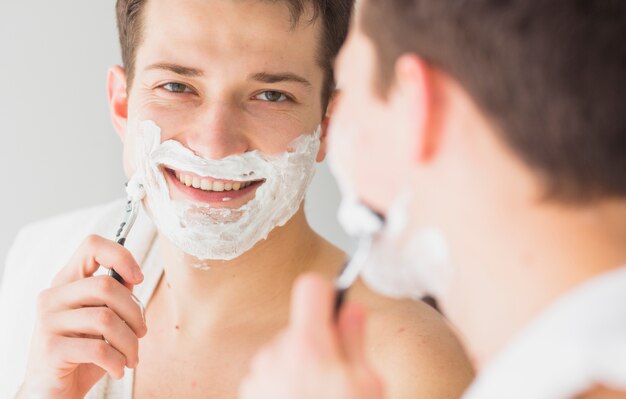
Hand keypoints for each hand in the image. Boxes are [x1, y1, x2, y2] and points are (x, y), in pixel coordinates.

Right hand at [18, 235, 147, 398]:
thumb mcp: (103, 322)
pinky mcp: (50, 348)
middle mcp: (53, 296)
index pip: (91, 246)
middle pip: (106, 285)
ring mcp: (48, 321)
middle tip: (141, 332)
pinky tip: (118, 369)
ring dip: (130, 342)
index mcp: (67, 283)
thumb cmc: (84, 354)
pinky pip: (99, 348)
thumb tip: (133, 278)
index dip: (121, 255)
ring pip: (106, 319)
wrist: (53, 393)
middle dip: (135, 312)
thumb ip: (115, 297)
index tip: (138, 279)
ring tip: (131, 357)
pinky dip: (118, 361)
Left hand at [240, 274, 383, 398]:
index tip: (336, 309)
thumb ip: (355, 340)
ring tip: (319, 398)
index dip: (326, 293)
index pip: (310, 288)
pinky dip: (284, 384)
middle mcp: (276, 355)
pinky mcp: (250, 393)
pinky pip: (270, 373)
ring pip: (285, 351)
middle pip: (300, 326)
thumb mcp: (367, 385)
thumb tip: (352, 309)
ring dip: (300, 365)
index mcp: (309, 346)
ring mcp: (259, 376)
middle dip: (319, 341)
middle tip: (338, 375)